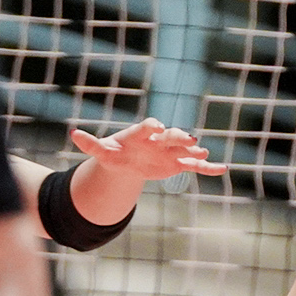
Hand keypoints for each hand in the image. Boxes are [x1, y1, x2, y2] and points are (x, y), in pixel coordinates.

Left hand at [70, 120, 224, 182]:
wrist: (129, 161)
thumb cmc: (115, 152)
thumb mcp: (102, 151)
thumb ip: (90, 143)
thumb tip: (72, 134)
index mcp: (141, 134)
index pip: (148, 127)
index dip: (152, 127)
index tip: (156, 127)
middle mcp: (159, 139)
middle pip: (170, 136)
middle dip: (179, 137)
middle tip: (189, 139)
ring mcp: (170, 151)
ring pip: (184, 150)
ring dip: (194, 150)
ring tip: (204, 151)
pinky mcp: (177, 163)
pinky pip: (195, 165)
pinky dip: (208, 167)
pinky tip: (222, 168)